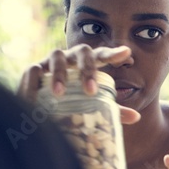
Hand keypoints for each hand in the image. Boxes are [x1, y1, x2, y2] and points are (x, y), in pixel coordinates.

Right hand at [18, 45, 140, 123]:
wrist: (42, 108)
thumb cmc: (73, 102)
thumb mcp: (94, 106)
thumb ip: (114, 110)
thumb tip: (137, 117)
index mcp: (86, 65)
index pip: (101, 55)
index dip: (113, 53)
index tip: (126, 52)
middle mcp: (70, 59)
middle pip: (81, 51)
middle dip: (87, 69)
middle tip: (91, 91)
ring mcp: (50, 62)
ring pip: (56, 56)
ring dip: (59, 74)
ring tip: (60, 93)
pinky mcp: (32, 71)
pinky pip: (32, 71)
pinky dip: (33, 82)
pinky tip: (35, 97)